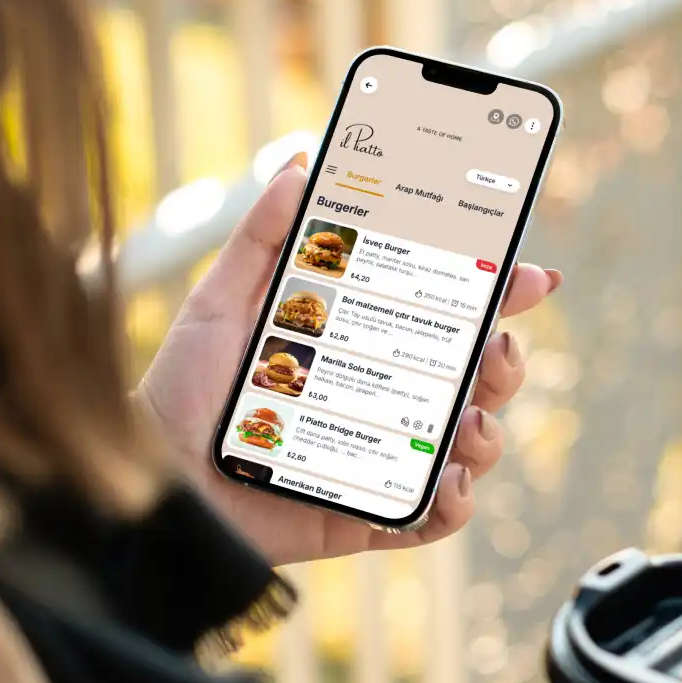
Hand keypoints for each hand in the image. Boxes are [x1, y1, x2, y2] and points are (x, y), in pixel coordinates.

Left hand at [137, 154, 561, 565]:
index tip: (527, 275)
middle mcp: (387, 399)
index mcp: (366, 345)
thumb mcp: (220, 302)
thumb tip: (301, 166)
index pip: (446, 316)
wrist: (154, 476)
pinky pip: (434, 516)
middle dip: (507, 361)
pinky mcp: (371, 514)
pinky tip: (448, 481)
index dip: (497, 294)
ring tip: (471, 420)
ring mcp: (386, 457)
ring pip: (471, 444)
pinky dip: (456, 503)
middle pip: (475, 378)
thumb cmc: (184, 389)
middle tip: (499, 344)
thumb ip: (260, 238)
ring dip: (491, 430)